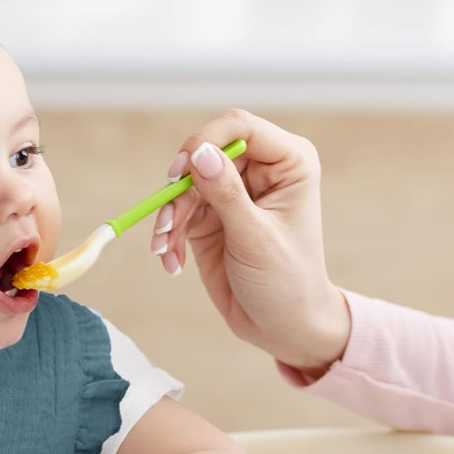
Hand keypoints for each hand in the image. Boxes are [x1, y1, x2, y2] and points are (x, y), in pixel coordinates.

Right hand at [149, 109, 350, 373]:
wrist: (283, 326)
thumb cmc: (287, 283)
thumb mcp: (255, 238)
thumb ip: (225, 193)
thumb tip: (198, 153)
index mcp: (287, 162)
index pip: (238, 127)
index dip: (205, 141)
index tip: (181, 171)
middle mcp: (259, 170)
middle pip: (203, 154)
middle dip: (180, 189)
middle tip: (169, 224)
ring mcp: (231, 192)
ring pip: (184, 184)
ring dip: (169, 217)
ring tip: (165, 250)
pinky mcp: (209, 216)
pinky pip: (177, 212)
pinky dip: (168, 235)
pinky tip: (171, 262)